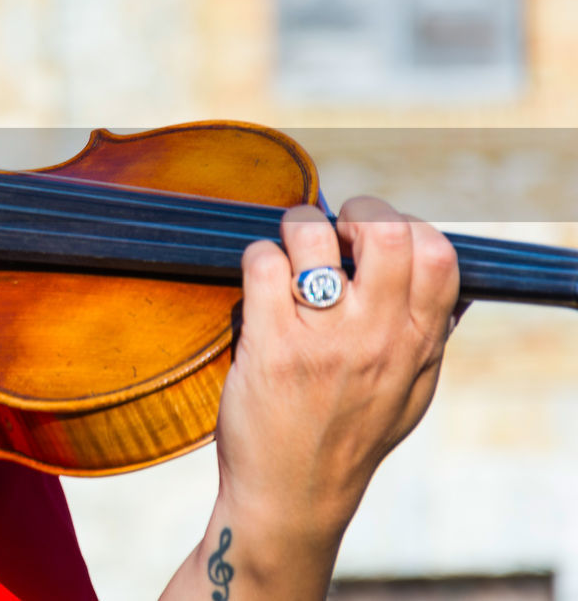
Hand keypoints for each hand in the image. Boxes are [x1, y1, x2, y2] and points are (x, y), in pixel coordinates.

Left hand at [210, 197, 457, 588]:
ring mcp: (322, 340)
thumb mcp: (412, 393)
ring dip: (297, 227)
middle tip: (333, 228)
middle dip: (355, 210)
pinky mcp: (270, 346)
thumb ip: (430, 339)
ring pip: (313, 237)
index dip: (407, 225)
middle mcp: (376, 337)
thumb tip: (449, 286)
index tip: (376, 237)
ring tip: (289, 247)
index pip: (437, 254)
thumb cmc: (348, 438)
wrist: (292, 496)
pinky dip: (258, 256)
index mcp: (417, 344)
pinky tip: (259, 279)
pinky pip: (264, 264)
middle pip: (384, 231)